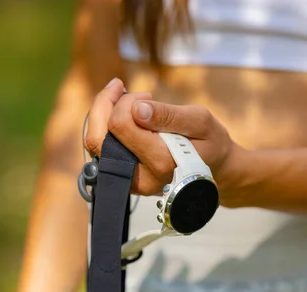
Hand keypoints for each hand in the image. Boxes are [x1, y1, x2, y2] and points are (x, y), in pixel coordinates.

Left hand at [85, 78, 245, 197]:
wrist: (212, 167)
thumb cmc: (208, 141)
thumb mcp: (199, 121)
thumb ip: (169, 116)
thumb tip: (137, 110)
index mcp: (162, 163)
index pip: (121, 125)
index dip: (126, 102)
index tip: (147, 97)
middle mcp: (142, 179)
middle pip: (99, 138)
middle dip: (108, 106)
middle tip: (128, 93)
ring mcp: (130, 184)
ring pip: (95, 145)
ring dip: (103, 116)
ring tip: (124, 102)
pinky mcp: (124, 182)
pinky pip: (101, 152)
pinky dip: (105, 129)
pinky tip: (122, 117)